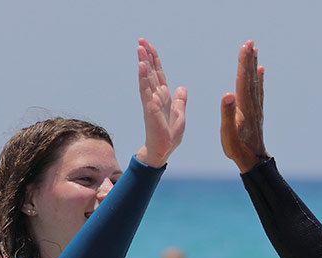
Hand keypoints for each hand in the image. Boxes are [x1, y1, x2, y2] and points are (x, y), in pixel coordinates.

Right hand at [135, 38, 186, 167]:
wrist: (162, 151)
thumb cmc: (169, 136)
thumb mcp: (180, 115)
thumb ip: (180, 101)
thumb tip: (181, 88)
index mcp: (164, 97)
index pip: (159, 75)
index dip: (156, 61)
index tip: (150, 47)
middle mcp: (155, 97)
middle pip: (151, 72)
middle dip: (147, 56)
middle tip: (141, 41)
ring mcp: (151, 101)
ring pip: (146, 78)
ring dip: (143, 62)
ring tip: (140, 48)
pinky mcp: (150, 108)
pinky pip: (146, 89)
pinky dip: (144, 77)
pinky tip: (141, 66)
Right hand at [221, 40, 269, 172]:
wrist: (253, 160)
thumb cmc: (237, 148)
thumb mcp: (228, 133)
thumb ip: (227, 114)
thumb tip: (227, 94)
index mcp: (244, 106)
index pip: (243, 79)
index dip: (243, 62)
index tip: (245, 47)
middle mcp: (252, 104)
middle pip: (250, 77)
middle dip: (249, 59)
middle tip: (250, 42)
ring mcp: (255, 107)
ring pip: (255, 82)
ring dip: (253, 66)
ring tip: (254, 51)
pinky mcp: (256, 112)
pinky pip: (258, 91)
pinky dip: (259, 79)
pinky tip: (260, 72)